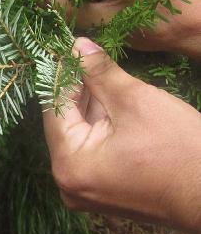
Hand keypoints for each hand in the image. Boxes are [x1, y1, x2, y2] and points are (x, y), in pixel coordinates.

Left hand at [43, 37, 200, 233]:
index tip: (68, 48)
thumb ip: (99, 72)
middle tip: (82, 54)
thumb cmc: (178, 148)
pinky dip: (96, 123)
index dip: (63, 74)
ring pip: (78, 133)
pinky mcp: (100, 188)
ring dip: (87, 103)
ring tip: (93, 69)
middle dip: (76, 87)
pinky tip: (104, 96)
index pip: (55, 107)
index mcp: (70, 164)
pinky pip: (90, 147)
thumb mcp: (134, 101)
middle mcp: (68, 181)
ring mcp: (84, 188)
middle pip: (64, 121)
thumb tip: (78, 45)